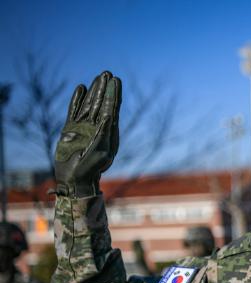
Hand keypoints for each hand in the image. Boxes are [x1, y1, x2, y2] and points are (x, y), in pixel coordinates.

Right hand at [54, 71, 121, 196]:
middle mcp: (97, 127)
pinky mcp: (71, 129)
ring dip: (94, 91)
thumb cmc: (91, 168)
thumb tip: (109, 116)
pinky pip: (74, 110)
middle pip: (102, 104)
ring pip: (89, 105)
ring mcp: (84, 127)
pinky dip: (77, 99)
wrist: (75, 179)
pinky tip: (80, 88)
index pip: (112, 110)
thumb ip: (104, 134)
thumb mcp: (101, 152)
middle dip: (105, 89)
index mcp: (108, 133)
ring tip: (98, 77)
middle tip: (108, 73)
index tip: (116, 81)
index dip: (114, 95)